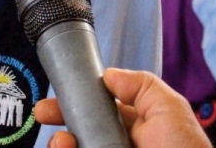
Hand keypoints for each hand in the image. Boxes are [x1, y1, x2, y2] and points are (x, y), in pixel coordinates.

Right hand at [35, 68, 211, 147]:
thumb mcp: (170, 110)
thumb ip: (141, 85)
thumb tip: (109, 74)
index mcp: (134, 127)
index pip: (98, 108)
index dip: (76, 98)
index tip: (58, 93)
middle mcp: (116, 144)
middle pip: (78, 129)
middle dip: (59, 118)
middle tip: (45, 114)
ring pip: (72, 147)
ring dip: (59, 142)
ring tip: (62, 142)